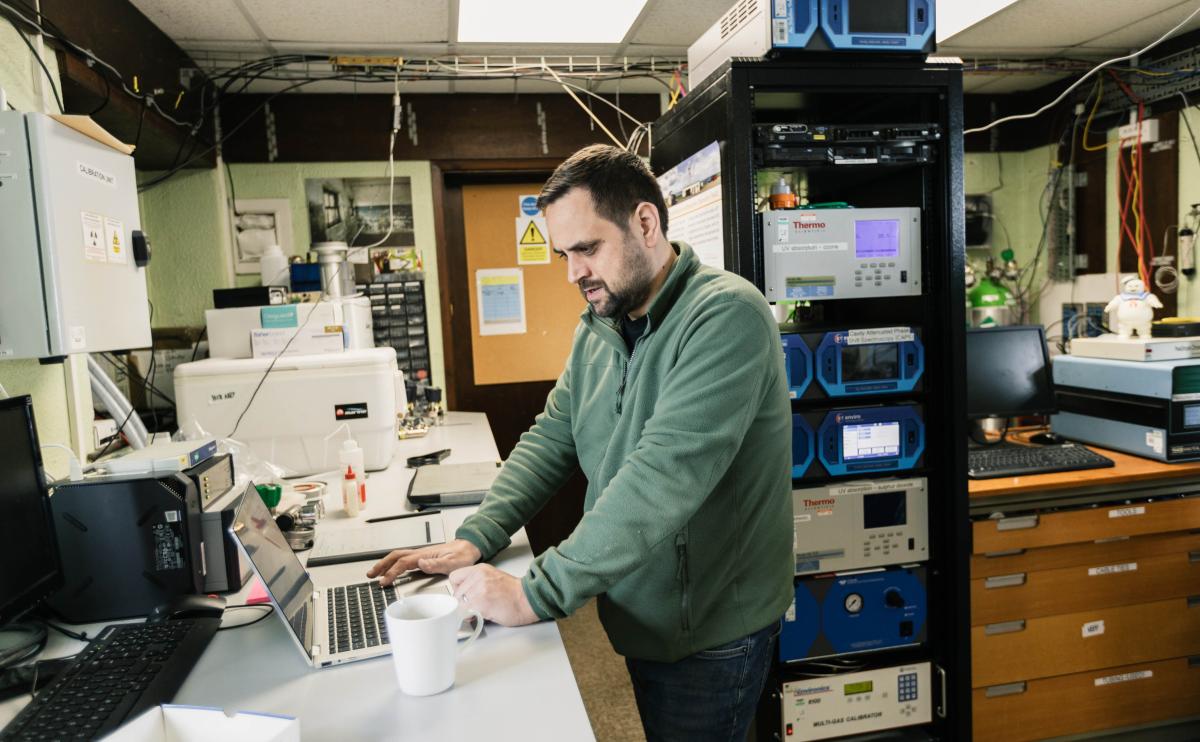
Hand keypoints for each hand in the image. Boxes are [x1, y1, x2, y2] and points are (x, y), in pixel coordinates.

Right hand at [367, 539, 481, 584]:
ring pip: (398, 557)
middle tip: (371, 574)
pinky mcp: (423, 558)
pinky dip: (394, 565)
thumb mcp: (453, 562)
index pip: (403, 563)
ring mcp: (421, 555)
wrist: (470, 547)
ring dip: (385, 564)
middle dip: (381, 565)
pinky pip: (404, 560)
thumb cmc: (463, 555)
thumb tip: (420, 564)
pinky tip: (392, 571)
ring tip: (376, 573)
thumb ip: (437, 564)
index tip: (384, 581)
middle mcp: (420, 554)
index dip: (392, 572)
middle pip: (395, 556)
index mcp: (425, 555)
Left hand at [449, 564, 538, 626]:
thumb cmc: (514, 592)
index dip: (458, 589)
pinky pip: (465, 614)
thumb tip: (464, 596)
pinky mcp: (481, 603)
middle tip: (474, 607)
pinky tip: (481, 615)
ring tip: (480, 611)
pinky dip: (470, 617)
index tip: (464, 595)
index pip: (455, 577)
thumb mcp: (493, 578)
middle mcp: (478, 577)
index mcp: (480, 569)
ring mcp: (479, 589)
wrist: (528, 599)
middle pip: (456, 593)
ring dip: (467, 611)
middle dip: (463, 603)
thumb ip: (476, 582)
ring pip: (459, 604)